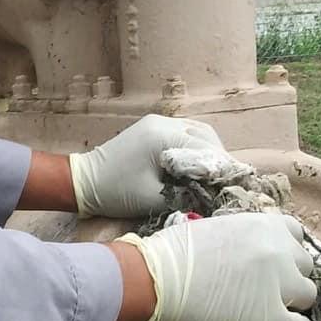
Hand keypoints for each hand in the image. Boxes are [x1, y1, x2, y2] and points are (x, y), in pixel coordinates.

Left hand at [69, 117, 248, 218]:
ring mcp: (156, 122)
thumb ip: (186, 196)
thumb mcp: (154, 198)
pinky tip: (198, 165)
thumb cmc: (115, 192)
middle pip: (205, 135)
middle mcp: (163, 123)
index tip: (237, 182)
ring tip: (216, 174)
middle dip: (219, 157)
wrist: (84, 182)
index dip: (223, 166)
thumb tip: (211, 196)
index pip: (205, 148)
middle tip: (229, 180)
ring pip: (196, 131)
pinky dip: (194, 147)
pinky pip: (183, 133)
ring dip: (208, 151)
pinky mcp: (151, 128)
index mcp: (163, 136)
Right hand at [116, 212, 317, 320]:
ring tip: (269, 308)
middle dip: (288, 276)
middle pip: (305, 266)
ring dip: (292, 301)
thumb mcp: (217, 228)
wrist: (157, 279)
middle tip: (265, 287)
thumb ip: (243, 237)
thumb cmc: (174, 251)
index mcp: (267, 225)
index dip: (284, 250)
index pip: (296, 235)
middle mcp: (281, 252)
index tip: (269, 261)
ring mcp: (281, 286)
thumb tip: (246, 252)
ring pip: (308, 296)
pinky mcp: (272, 319)